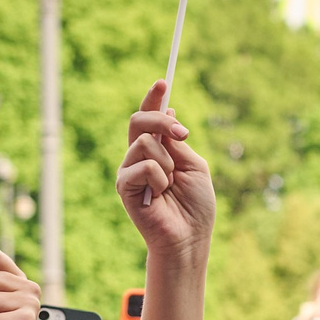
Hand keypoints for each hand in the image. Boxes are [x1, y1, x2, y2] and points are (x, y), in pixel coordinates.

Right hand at [116, 80, 216, 255]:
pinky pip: (144, 166)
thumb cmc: (195, 206)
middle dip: (162, 121)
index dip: (153, 99)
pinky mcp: (124, 187)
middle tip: (182, 135)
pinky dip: (160, 179)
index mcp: (157, 151)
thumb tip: (168, 112)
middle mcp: (139, 157)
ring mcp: (129, 171)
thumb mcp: (194, 165)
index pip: (148, 118)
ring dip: (167, 163)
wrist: (190, 238)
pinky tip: (161, 196)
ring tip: (171, 185)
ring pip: (145, 144)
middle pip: (139, 121)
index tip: (162, 81)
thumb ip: (176, 142)